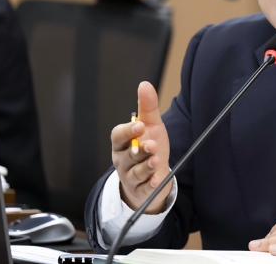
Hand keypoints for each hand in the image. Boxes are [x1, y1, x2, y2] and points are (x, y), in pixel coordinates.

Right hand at [111, 81, 170, 212]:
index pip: (118, 136)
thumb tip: (144, 84)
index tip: (140, 126)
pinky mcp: (141, 190)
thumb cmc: (149, 147)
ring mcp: (130, 176)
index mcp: (122, 143)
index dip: (127, 131)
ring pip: (135, 172)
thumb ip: (148, 107)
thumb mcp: (151, 126)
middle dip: (140, 150)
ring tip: (156, 161)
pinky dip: (150, 185)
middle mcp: (123, 160)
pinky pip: (143, 189)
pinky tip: (157, 180)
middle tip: (151, 145)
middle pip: (128, 155)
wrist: (153, 175)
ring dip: (146, 167)